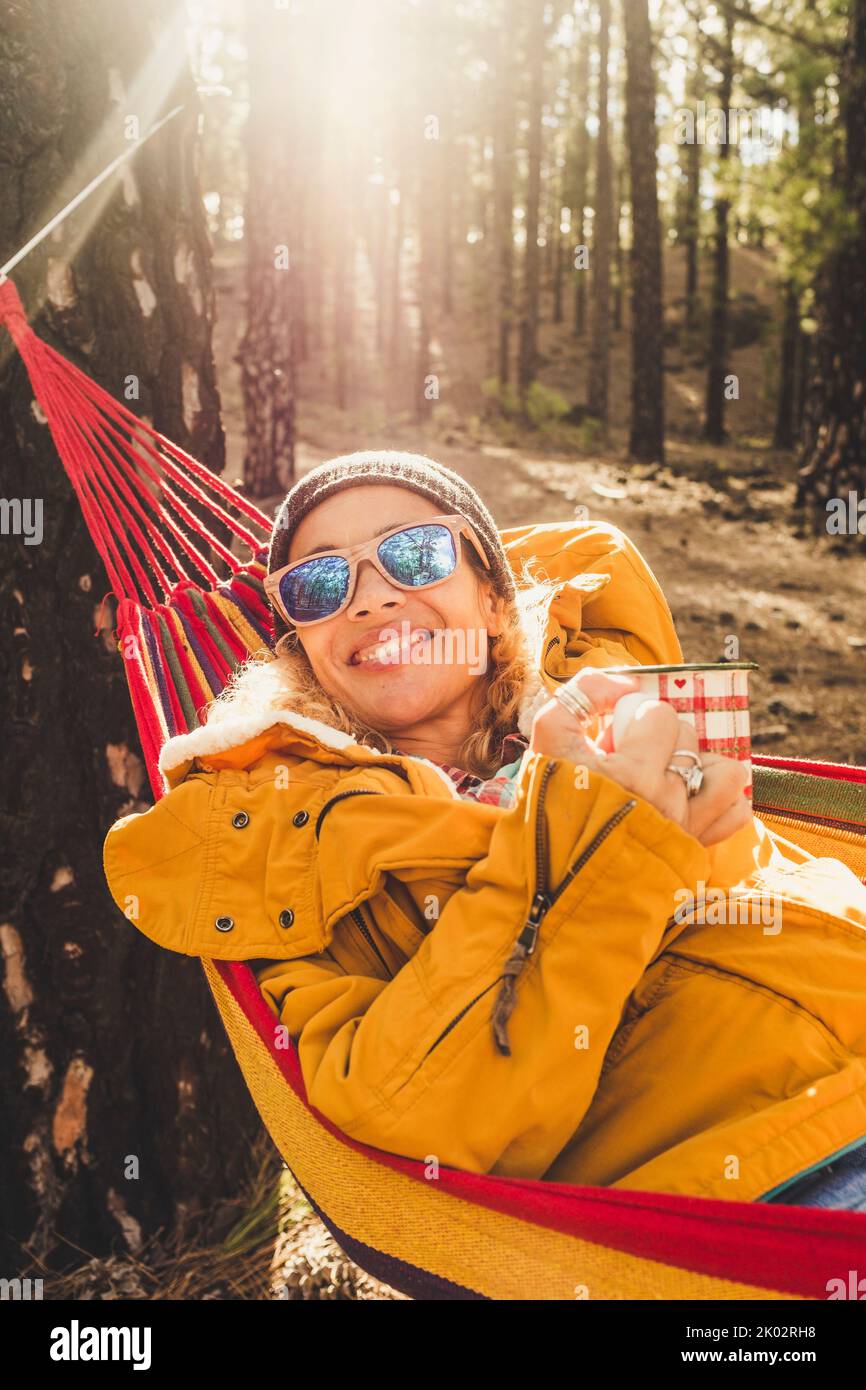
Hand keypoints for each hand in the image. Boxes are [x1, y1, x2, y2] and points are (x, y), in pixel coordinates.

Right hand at [530, 669, 751, 846]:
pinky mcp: (697, 846)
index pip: (660, 715)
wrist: (552, 877)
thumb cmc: (548, 806)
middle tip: (627, 759)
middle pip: (687, 736)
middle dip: (657, 738)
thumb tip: (626, 683)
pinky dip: (719, 797)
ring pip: (726, 771)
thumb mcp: (548, 739)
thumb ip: (583, 694)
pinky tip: (690, 794)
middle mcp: (665, 802)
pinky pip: (736, 811)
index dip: (634, 717)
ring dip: (699, 762)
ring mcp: (686, 826)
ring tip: (667, 772)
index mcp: (630, 774)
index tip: (613, 739)